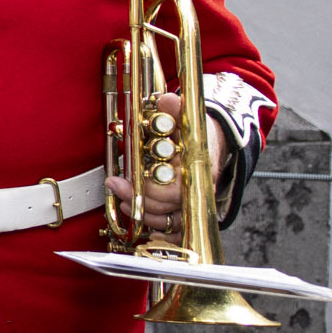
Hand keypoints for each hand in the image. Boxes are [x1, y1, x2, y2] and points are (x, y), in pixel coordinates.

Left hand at [105, 93, 215, 241]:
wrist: (214, 140)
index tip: (118, 181)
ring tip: (125, 203)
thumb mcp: (185, 116)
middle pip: (166, 207)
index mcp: (197, 168)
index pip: (171, 191)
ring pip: (171, 221)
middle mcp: (197, 189)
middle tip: (117, 188)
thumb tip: (168, 99)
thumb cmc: (196, 130)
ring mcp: (195, 202)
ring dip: (145, 216)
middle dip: (138, 201)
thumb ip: (174, 109)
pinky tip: (147, 229)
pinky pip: (178, 231)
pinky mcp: (190, 211)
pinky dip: (163, 233)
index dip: (144, 190)